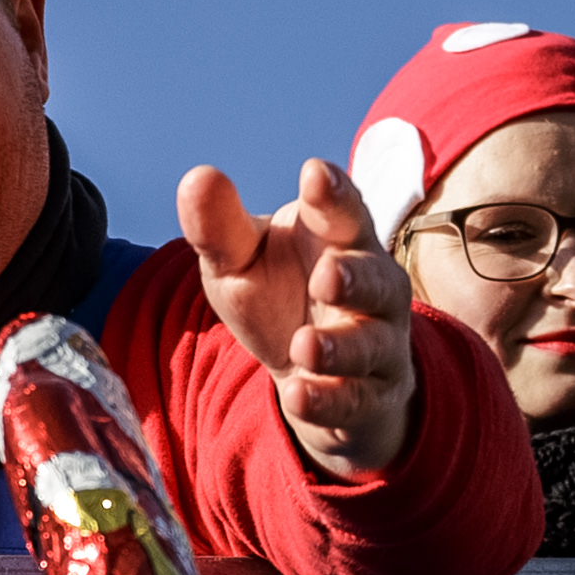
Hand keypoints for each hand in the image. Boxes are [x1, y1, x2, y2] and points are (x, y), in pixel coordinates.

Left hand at [177, 158, 418, 478]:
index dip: (334, 195)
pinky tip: (296, 395)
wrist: (313, 376)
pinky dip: (328, 400)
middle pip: (376, 280)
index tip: (315, 173)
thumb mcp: (241, 262)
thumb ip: (221, 226)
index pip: (345, 213)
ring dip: (341, 347)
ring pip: (372, 345)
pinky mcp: (371, 397)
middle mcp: (372, 289)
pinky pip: (356, 400)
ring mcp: (378, 345)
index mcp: (341, 241)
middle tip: (325, 275)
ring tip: (304, 345)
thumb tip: (196, 176)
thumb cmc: (278, 297)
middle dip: (355, 278)